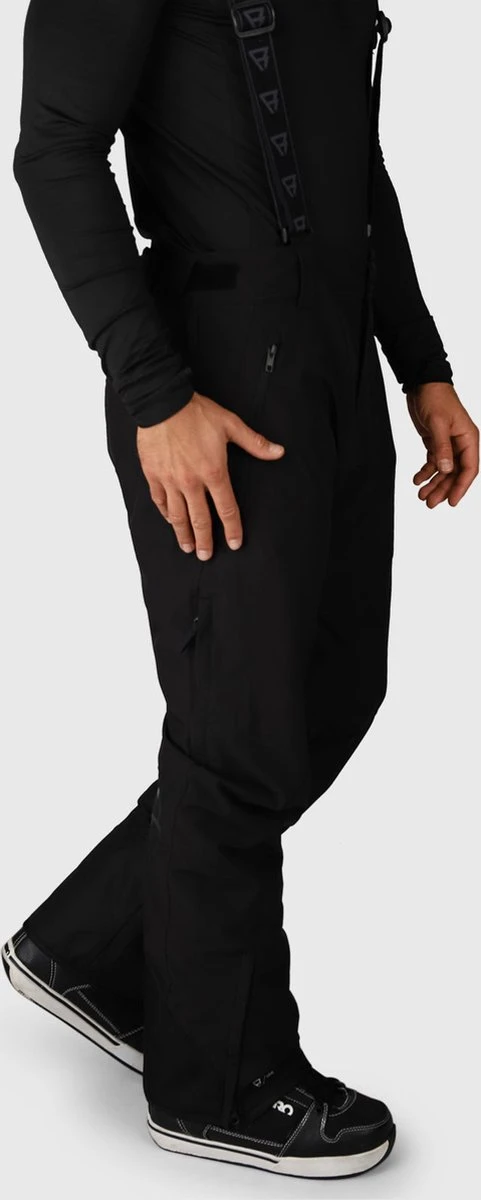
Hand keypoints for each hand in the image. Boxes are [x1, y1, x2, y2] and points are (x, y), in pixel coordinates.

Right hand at [137, 392, 284, 558]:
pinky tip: (170, 521)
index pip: (226, 509)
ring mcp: (170, 480)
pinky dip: (165, 513)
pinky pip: (160, 501)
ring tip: (188, 547)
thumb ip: (255, 443)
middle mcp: (191, 482)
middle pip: (200, 519)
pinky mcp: (153, 475)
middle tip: (207, 556)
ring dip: (184, 534)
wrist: (161, 402)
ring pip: (177, 515)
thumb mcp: (230, 425)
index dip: (232, 529)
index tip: (235, 544)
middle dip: (205, 541)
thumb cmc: (196, 412)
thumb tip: (279, 452)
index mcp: (214, 472)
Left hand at [407, 382, 478, 506]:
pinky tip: (417, 480)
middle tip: (429, 503)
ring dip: (434, 483)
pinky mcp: (436, 442)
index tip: (451, 502)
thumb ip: (442, 447)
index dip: (461, 487)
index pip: (469, 469)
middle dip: (444, 489)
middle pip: (456, 473)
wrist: (422, 383)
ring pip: (444, 470)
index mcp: (468, 438)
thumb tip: (446, 470)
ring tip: (421, 495)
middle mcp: (461, 443)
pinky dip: (426, 472)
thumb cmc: (435, 397)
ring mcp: (449, 443)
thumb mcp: (437, 422)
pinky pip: (434, 462)